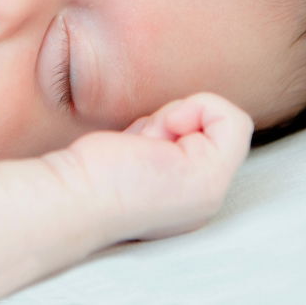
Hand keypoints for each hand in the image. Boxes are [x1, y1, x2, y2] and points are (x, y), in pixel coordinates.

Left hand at [50, 92, 253, 242]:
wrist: (72, 198)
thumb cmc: (90, 172)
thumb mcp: (138, 150)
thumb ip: (162, 142)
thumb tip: (170, 121)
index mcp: (188, 195)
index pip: (209, 137)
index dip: (173, 120)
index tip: (141, 140)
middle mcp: (206, 199)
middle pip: (213, 127)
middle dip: (172, 118)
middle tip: (140, 143)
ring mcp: (211, 193)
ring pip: (221, 121)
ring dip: (174, 117)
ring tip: (142, 146)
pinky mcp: (210, 179)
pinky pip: (233, 120)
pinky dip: (199, 107)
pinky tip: (161, 132)